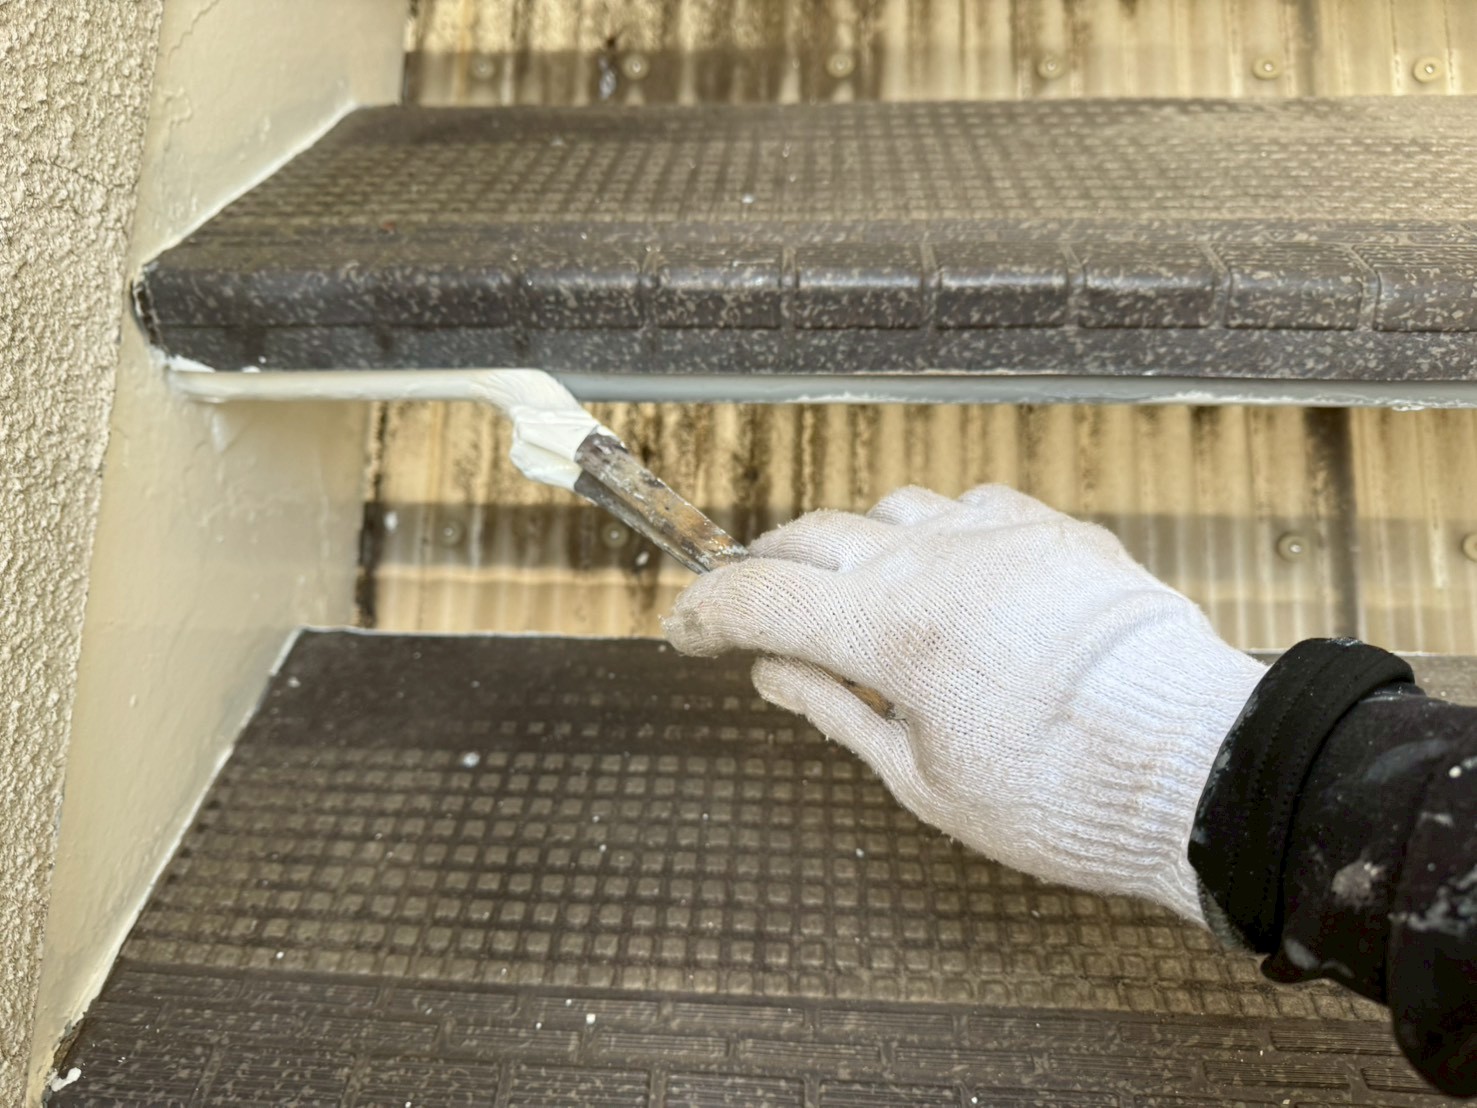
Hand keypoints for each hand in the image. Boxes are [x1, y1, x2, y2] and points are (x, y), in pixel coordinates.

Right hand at [665, 485, 1264, 921]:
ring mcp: (1000, 535)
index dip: (703, 614)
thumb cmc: (1066, 796)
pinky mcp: (1056, 531)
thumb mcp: (923, 779)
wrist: (1200, 768)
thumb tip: (772, 670)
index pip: (758, 599)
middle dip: (765, 571)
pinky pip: (970, 507)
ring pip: (889, 509)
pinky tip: (948, 576)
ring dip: (852, 547)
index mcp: (890, 629)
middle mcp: (936, 561)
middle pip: (810, 536)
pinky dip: (936, 535)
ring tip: (855, 597)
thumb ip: (837, 710)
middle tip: (750, 610)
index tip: (682, 631)